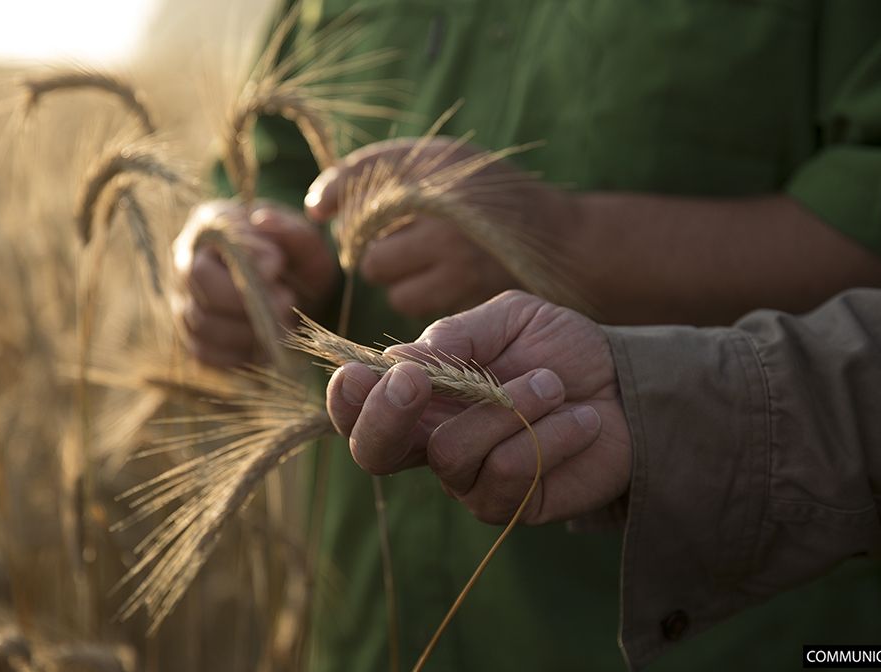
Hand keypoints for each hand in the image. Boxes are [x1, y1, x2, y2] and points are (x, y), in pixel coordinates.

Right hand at [172, 199, 336, 366]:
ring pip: (202, 326)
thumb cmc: (296, 257)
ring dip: (248, 332)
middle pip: (199, 292)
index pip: (209, 245)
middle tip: (286, 302)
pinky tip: (268, 345)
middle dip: (247, 304)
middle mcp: (186, 262)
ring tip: (283, 323)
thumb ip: (289, 229)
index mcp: (209, 226)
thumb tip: (262, 222)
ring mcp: (184, 301)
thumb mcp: (304, 238)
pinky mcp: (193, 336)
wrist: (295, 286)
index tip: (278, 268)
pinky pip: (206, 354)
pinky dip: (241, 354)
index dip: (241, 266)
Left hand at [304, 137, 564, 318]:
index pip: (361, 171)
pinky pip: (409, 299)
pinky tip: (437, 280)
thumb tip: (317, 209)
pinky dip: (413, 293)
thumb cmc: (493, 202)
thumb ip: (382, 173)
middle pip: (366, 234)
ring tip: (419, 260)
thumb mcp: (446, 166)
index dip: (333, 191)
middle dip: (368, 242)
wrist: (564, 242)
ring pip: (384, 273)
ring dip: (391, 271)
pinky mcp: (463, 288)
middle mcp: (446, 203)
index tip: (318, 210)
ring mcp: (455, 250)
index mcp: (440, 162)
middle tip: (391, 239)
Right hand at [325, 290, 631, 523]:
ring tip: (554, 383)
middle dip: (384, 417)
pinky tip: (580, 419)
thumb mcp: (509, 319)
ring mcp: (468, 478)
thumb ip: (456, 335)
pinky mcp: (509, 505)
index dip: (346, 398)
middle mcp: (432, 439)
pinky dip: (547, 437)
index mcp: (421, 393)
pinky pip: (505, 475)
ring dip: (505, 408)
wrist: (628, 384)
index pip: (360, 408)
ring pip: (449, 453)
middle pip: (375, 452)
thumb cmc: (561, 348)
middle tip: (413, 382)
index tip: (358, 374)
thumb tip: (400, 359)